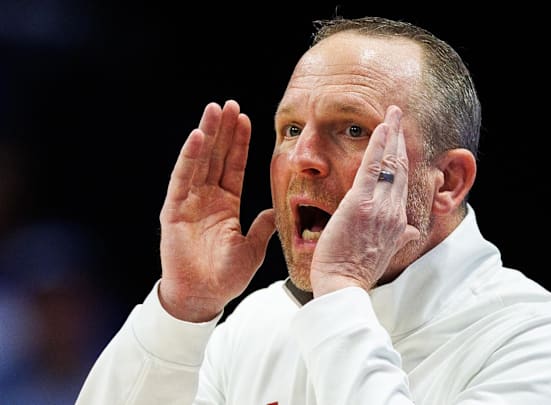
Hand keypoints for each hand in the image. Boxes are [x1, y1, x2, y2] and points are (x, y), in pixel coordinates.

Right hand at [158, 100, 275, 321]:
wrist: (203, 297)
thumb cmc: (225, 276)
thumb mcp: (253, 248)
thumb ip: (264, 226)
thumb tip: (276, 209)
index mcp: (225, 204)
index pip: (233, 166)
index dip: (239, 143)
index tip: (246, 118)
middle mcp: (206, 198)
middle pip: (216, 156)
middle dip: (223, 130)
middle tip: (228, 104)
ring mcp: (189, 202)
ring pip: (199, 161)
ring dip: (207, 135)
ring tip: (214, 109)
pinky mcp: (174, 210)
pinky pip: (183, 179)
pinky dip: (190, 157)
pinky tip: (197, 136)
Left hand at [310, 106, 419, 295]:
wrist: (343, 287)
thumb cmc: (356, 272)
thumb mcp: (385, 253)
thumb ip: (399, 237)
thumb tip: (411, 230)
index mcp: (398, 222)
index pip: (401, 183)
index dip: (401, 158)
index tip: (399, 142)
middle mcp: (394, 212)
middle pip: (399, 168)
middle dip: (400, 139)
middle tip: (398, 115)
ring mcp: (380, 207)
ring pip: (389, 163)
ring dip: (391, 134)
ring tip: (392, 113)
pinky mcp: (360, 203)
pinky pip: (372, 167)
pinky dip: (378, 145)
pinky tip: (380, 127)